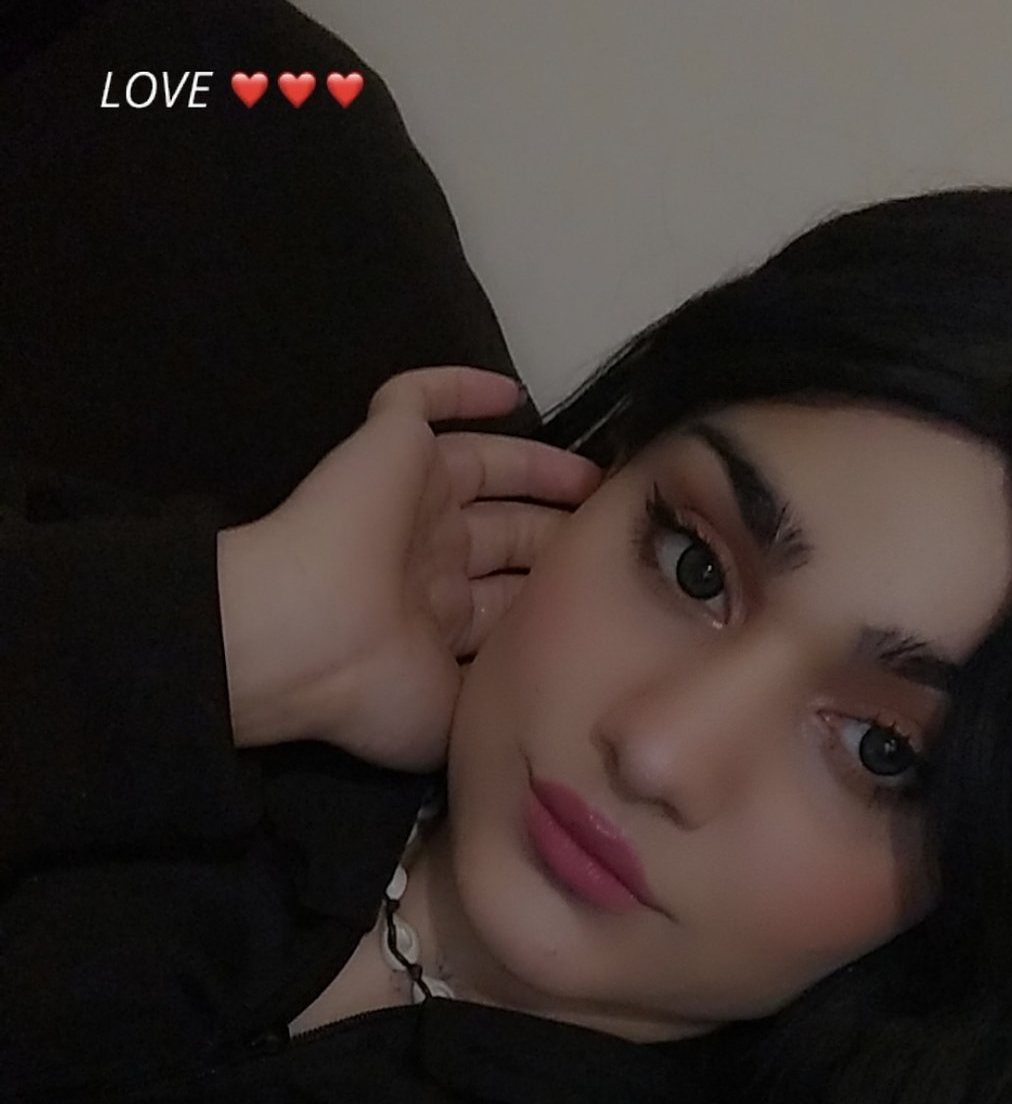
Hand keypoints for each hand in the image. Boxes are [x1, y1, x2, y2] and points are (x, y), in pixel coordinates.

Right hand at [218, 365, 602, 769]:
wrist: (305, 638)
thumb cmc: (377, 690)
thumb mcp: (457, 716)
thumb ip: (499, 693)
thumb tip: (541, 696)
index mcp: (439, 623)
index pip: (511, 597)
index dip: (557, 590)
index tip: (608, 589)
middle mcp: (428, 559)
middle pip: (510, 534)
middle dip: (557, 533)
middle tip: (614, 530)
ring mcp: (409, 501)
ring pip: (484, 467)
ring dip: (539, 468)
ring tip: (594, 477)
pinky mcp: (387, 448)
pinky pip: (417, 398)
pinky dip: (457, 388)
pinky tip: (508, 392)